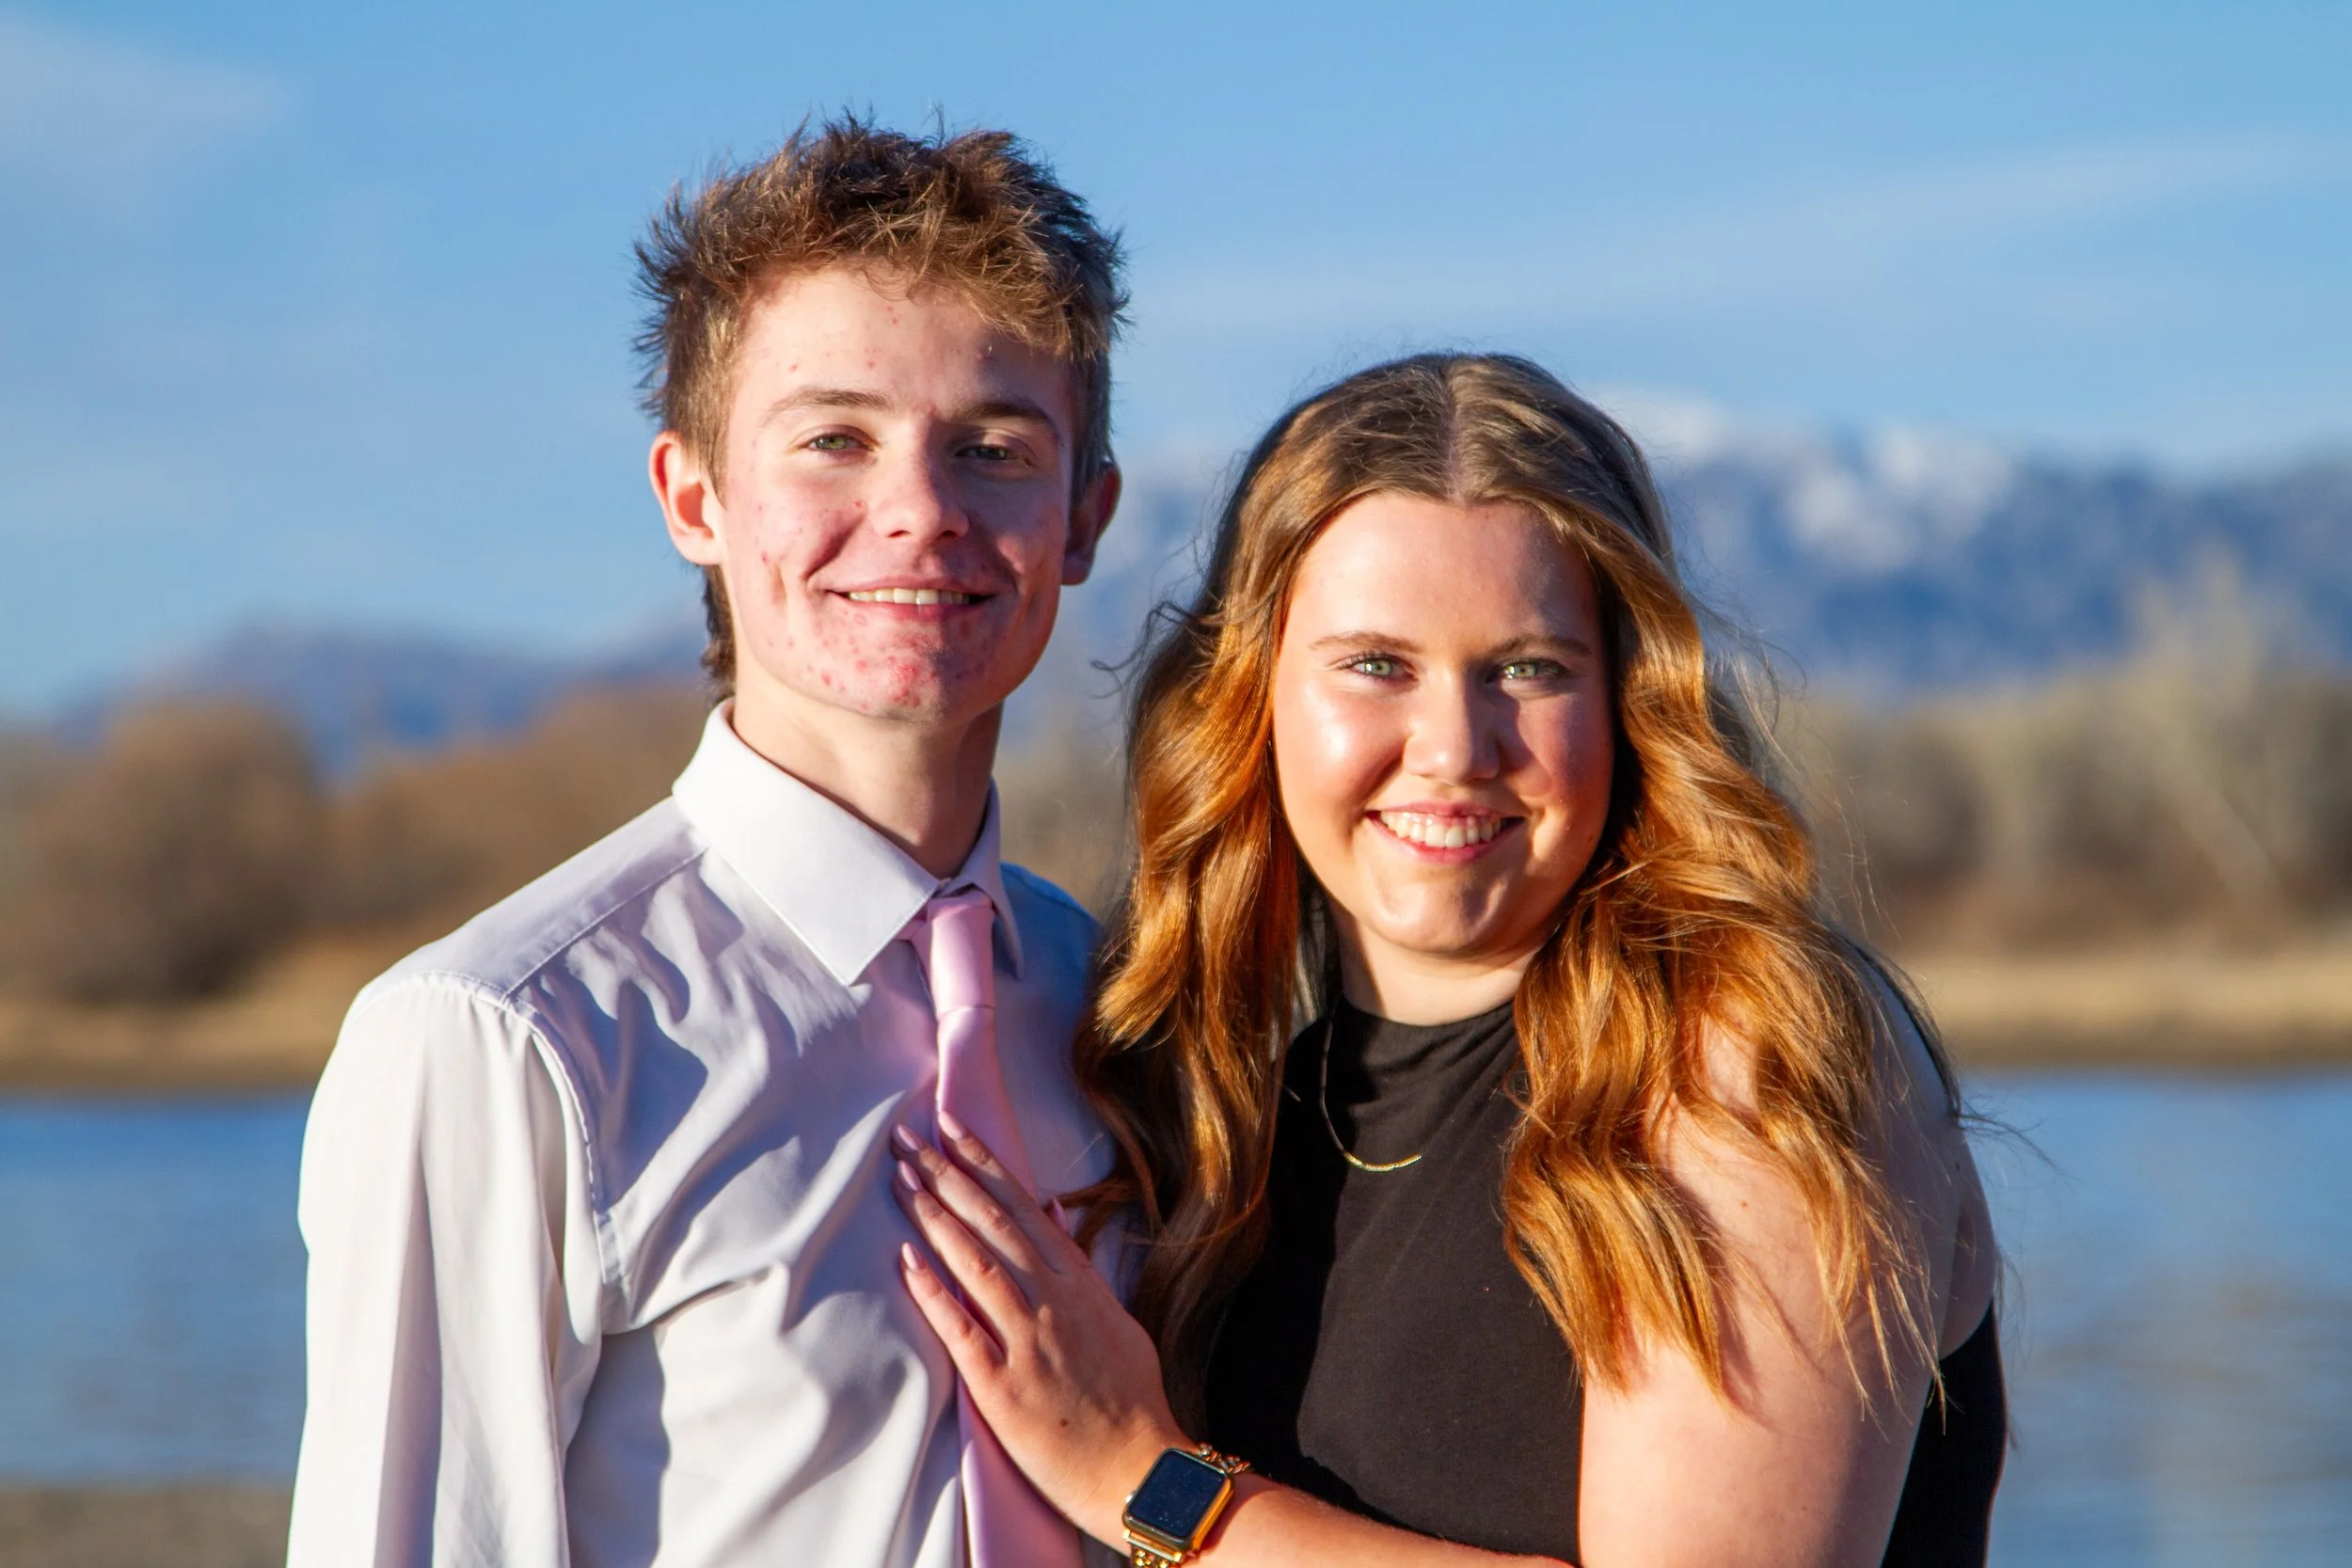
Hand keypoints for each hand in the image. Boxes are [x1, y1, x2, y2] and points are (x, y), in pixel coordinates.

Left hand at [890, 1115, 1188, 1545]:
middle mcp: (1054, 1302)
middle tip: (906, 1136)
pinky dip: (935, 1292)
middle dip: (947, 1175)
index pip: (1023, 1208)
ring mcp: (1030, 1342)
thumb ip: (1080, 1265)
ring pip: (977, 1264)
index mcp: (1080, 1283)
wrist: (1145, 1469)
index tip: (951, 1126)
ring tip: (901, 1178)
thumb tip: (1052, 1209)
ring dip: (935, 1217)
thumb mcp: (1116, 1317)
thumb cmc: (1132, 1398)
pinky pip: (964, 1331)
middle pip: (993, 1223)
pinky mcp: (1006, 1388)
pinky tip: (906, 1259)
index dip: (984, 1163)